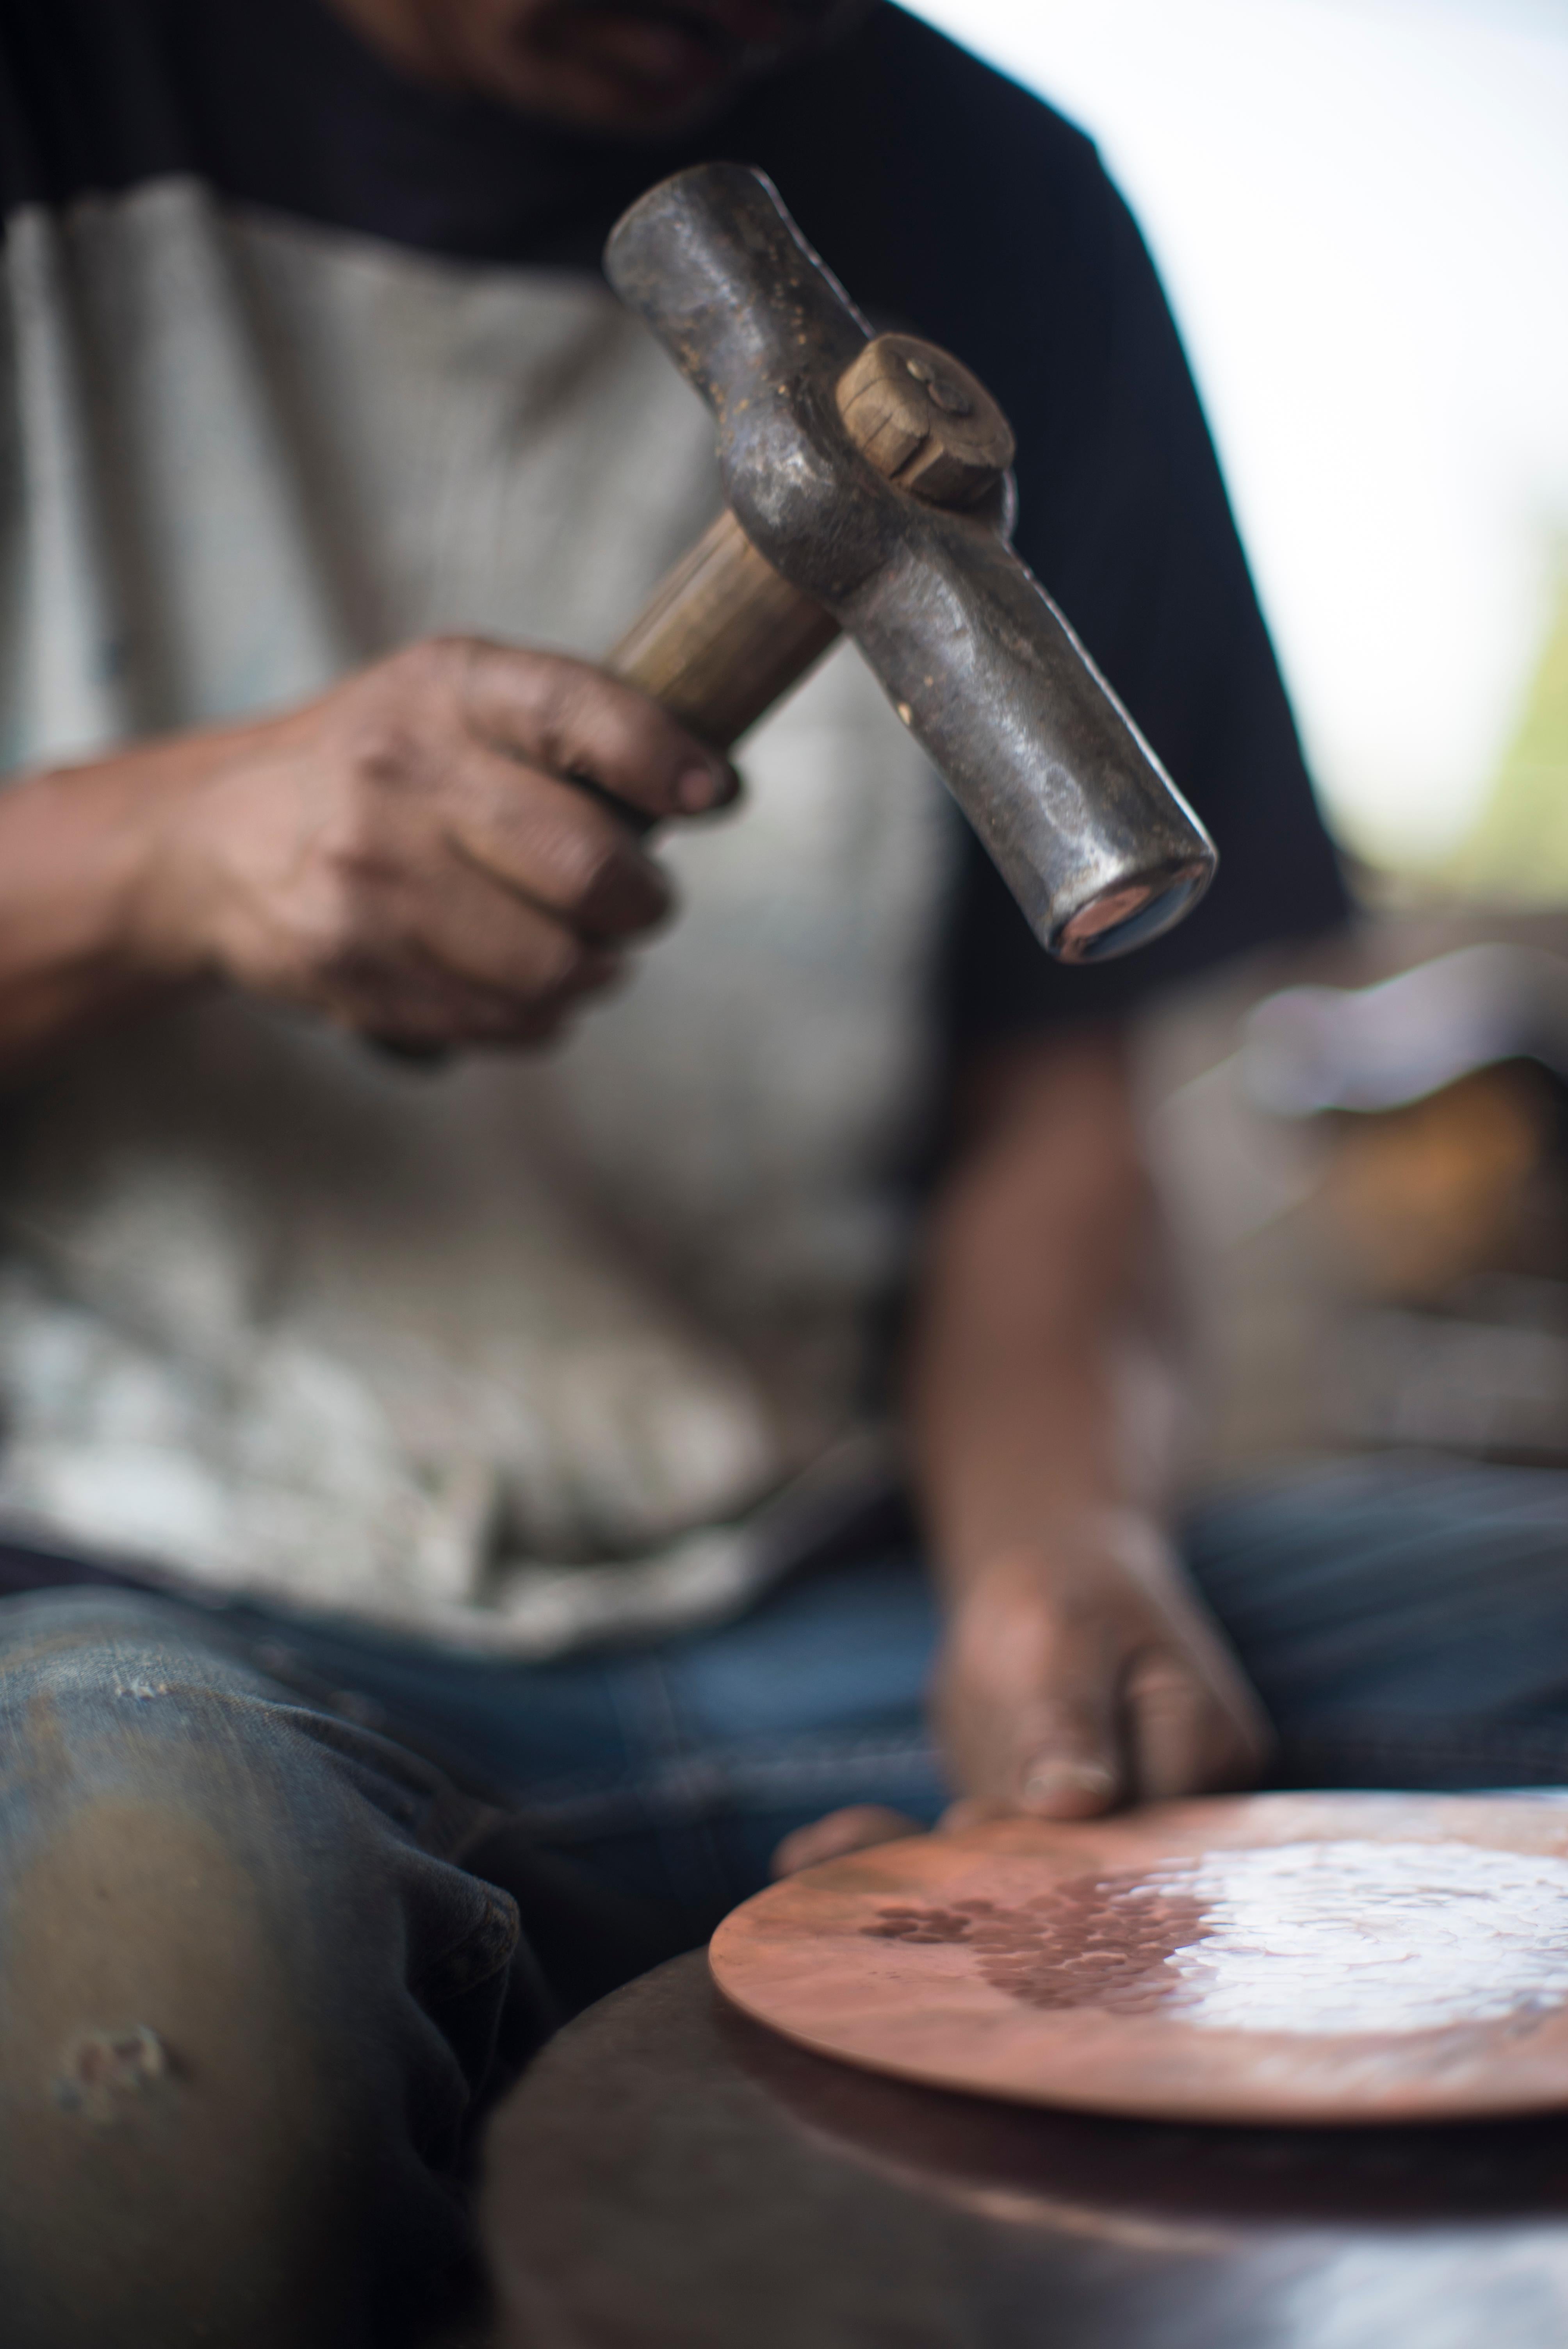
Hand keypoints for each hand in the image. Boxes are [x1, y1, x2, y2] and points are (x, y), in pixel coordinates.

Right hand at [133, 636, 735, 1049]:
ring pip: (558, 968)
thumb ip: (573, 727)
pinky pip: (509, 1022)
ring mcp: (371, 881)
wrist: (217, 839)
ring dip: (593, 970)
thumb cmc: (380, 765)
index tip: (713, 794)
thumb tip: (712, 789)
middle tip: (634, 903)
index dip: (668, 764)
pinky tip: (513, 979)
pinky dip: (538, 1013)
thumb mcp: (455, 699)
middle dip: (642, 903)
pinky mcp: (355, 969)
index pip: (586, 717)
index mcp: (445, 689)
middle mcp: (401, 777)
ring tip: (575, 947)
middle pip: (591, 871)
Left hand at [772, 1515, 1271, 1879]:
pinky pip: (967, 1869)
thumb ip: (1068, 1715)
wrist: (1051, 1586)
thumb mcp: (1067, 1630)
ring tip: (805, 1861)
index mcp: (1203, 1760)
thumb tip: (1074, 1804)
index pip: (1140, 1834)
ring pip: (1006, 1881)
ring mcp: (1093, 1845)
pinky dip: (890, 1857)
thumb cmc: (1073, 1591)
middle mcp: (1165, 1824)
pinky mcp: (1031, 1851)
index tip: (964, 1830)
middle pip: (1073, 1875)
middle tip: (852, 1872)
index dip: (1054, 1849)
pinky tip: (805, 1855)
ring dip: (906, 1878)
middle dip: (964, 1882)